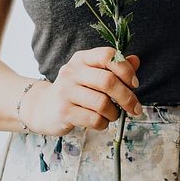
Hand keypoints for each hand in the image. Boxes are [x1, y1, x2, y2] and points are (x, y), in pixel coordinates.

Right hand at [23, 47, 141, 136]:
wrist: (43, 108)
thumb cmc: (75, 90)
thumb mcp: (92, 74)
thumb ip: (114, 68)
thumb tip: (136, 60)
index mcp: (82, 58)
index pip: (108, 56)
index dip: (125, 70)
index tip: (134, 84)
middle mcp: (72, 71)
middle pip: (108, 81)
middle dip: (127, 97)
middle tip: (135, 108)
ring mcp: (66, 91)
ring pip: (102, 103)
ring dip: (114, 113)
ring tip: (113, 115)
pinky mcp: (64, 111)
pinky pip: (94, 120)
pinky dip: (103, 124)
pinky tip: (101, 122)